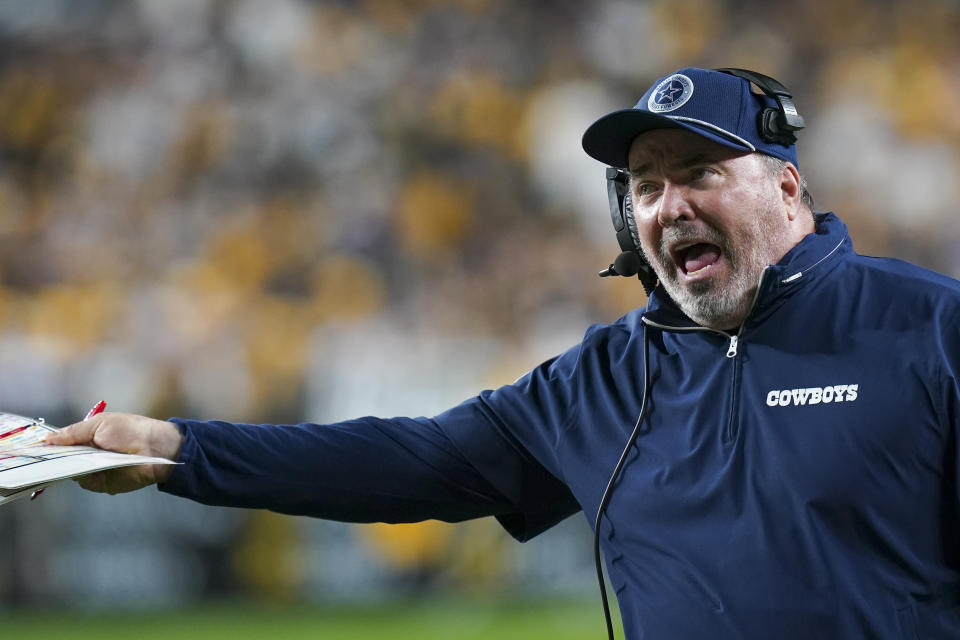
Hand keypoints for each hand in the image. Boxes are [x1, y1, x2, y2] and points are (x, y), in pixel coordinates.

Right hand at [46, 412, 184, 493]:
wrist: (156, 447)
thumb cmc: (131, 430)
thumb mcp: (100, 424)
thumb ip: (74, 432)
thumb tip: (48, 439)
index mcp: (87, 437)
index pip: (61, 444)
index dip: (47, 447)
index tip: (30, 449)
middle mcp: (88, 455)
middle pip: (62, 461)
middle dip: (50, 461)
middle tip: (36, 460)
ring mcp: (94, 470)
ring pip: (71, 473)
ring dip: (69, 467)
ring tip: (69, 461)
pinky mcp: (103, 483)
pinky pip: (86, 483)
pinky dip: (85, 477)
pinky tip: (90, 469)